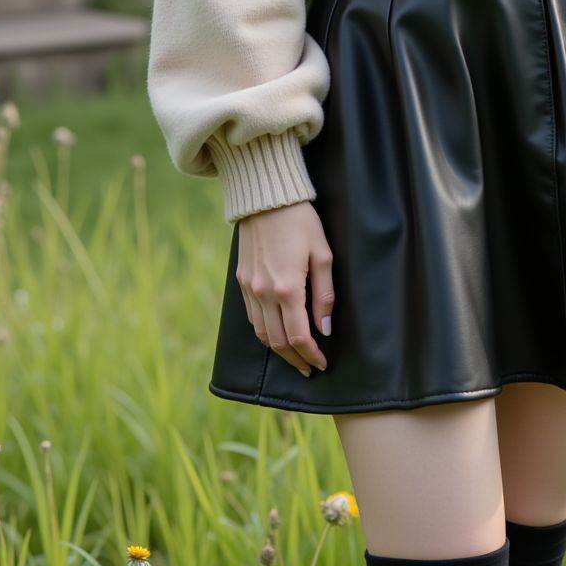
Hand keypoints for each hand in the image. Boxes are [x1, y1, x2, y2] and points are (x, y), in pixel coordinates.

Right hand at [236, 200, 333, 376]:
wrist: (266, 197)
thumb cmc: (300, 221)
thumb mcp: (322, 253)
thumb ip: (324, 294)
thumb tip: (324, 328)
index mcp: (287, 288)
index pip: (298, 337)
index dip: (311, 355)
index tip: (322, 364)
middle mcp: (263, 293)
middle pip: (277, 342)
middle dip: (295, 360)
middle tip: (310, 369)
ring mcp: (249, 288)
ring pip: (261, 333)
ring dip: (278, 350)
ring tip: (294, 358)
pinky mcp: (241, 280)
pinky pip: (251, 317)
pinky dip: (264, 332)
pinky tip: (276, 333)